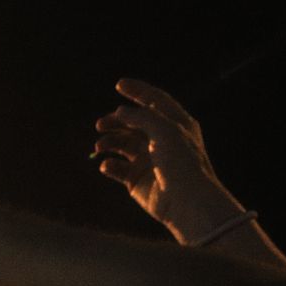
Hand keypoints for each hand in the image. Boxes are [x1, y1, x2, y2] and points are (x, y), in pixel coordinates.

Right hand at [92, 79, 240, 239]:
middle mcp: (161, 140)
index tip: (119, 84)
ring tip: (101, 145)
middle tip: (101, 124)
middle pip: (132, 123)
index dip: (138, 91)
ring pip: (122, 144)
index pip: (155, 101)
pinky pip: (117, 168)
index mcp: (175, 124)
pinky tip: (108, 166)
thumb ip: (141, 116)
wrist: (185, 201)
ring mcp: (148, 160)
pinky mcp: (136, 180)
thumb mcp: (164, 130)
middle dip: (115, 121)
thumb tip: (119, 112)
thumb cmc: (181, 162)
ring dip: (109, 141)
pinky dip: (109, 165)